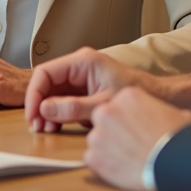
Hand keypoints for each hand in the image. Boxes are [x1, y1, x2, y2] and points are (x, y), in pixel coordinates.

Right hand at [25, 46, 164, 132]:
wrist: (158, 98)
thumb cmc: (136, 94)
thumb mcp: (102, 104)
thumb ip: (73, 107)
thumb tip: (45, 110)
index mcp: (83, 62)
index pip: (45, 72)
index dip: (35, 93)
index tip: (33, 113)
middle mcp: (79, 67)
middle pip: (46, 83)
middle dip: (39, 105)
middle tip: (37, 125)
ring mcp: (80, 78)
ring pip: (52, 93)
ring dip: (46, 111)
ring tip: (47, 129)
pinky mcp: (83, 90)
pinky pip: (62, 100)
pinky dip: (57, 113)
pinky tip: (56, 126)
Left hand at [86, 86, 190, 190]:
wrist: (174, 161)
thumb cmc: (177, 137)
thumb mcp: (172, 112)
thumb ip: (156, 110)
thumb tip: (163, 116)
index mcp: (127, 96)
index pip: (118, 104)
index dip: (127, 118)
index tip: (135, 128)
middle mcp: (107, 111)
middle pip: (103, 119)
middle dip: (113, 130)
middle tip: (129, 143)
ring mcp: (98, 134)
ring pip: (97, 139)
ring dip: (108, 148)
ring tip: (128, 158)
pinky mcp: (94, 156)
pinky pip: (93, 158)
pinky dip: (104, 164)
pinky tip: (121, 168)